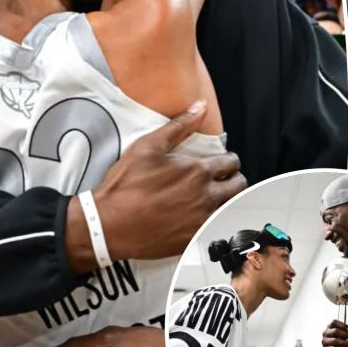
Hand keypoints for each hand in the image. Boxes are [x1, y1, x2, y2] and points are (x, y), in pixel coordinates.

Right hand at [65, 100, 246, 273]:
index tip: (221, 162)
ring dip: (228, 199)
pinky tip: (203, 216)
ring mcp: (202, 221)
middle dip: (233, 179)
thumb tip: (200, 107)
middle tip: (221, 179)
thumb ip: (180, 125)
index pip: (231, 162)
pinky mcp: (194, 239)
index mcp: (199, 172)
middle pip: (239, 185)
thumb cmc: (125, 185)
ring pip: (232, 207)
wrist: (108, 224)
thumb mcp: (149, 146)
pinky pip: (218, 227)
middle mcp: (206, 197)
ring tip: (215, 196)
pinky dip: (216, 220)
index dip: (228, 160)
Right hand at [322, 316, 347, 346]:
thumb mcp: (345, 330)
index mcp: (330, 326)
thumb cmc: (338, 338)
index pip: (334, 322)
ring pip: (335, 341)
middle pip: (335, 331)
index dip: (342, 325)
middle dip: (347, 335)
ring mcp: (325, 341)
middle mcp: (326, 333)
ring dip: (346, 343)